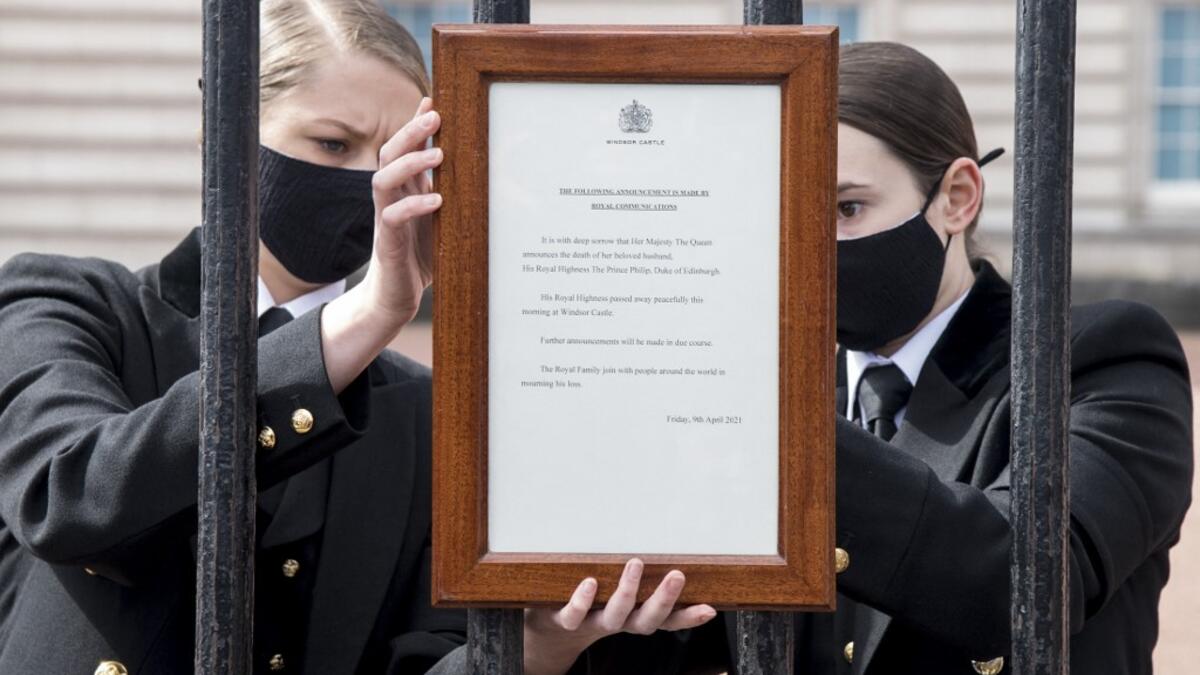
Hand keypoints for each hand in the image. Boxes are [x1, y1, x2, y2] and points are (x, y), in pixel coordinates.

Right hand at [361, 95, 441, 328]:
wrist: (395, 298)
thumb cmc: (422, 257)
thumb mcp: (445, 221)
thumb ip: (457, 197)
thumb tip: (497, 178)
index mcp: (405, 189)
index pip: (405, 148)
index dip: (415, 123)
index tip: (432, 99)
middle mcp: (391, 198)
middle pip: (390, 153)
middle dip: (411, 131)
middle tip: (434, 115)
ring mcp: (385, 218)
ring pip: (384, 179)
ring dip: (410, 163)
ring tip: (438, 153)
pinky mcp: (387, 243)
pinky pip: (392, 217)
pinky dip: (413, 206)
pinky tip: (435, 201)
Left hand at [522, 559, 716, 674]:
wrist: (546, 630)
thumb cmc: (588, 603)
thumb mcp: (617, 592)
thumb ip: (639, 577)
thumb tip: (667, 546)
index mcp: (632, 616)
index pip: (666, 620)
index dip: (688, 617)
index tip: (710, 608)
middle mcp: (616, 622)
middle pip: (645, 620)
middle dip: (663, 600)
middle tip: (677, 575)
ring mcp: (590, 622)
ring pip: (613, 616)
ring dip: (627, 592)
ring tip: (635, 563)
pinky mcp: (563, 620)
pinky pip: (573, 615)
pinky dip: (582, 600)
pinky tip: (590, 582)